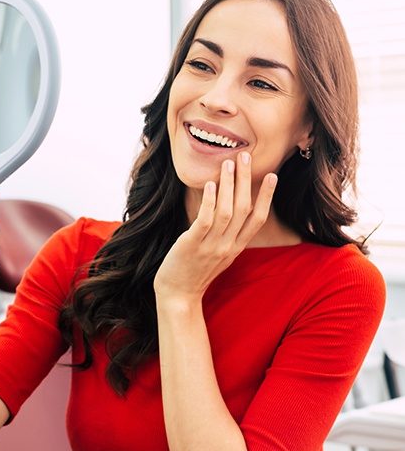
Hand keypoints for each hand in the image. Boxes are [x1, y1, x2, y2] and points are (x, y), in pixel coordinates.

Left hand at [154, 153, 276, 301]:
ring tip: (228, 163)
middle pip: (244, 209)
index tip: (272, 176)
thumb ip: (227, 234)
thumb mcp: (219, 253)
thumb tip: (230, 207)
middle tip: (245, 156)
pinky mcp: (192, 245)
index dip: (267, 197)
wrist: (179, 295)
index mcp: (236, 247)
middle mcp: (228, 245)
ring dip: (229, 185)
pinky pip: (205, 220)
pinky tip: (210, 185)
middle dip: (246, 180)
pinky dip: (209, 201)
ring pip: (226, 211)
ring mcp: (211, 246)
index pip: (258, 219)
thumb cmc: (195, 271)